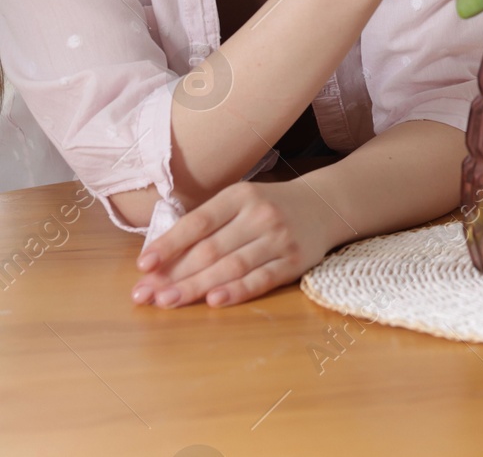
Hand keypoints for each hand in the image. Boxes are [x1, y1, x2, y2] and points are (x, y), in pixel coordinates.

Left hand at [129, 178, 338, 309]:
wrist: (325, 206)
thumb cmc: (268, 207)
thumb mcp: (239, 201)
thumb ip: (206, 223)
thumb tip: (159, 260)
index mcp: (241, 195)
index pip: (198, 222)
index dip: (169, 244)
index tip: (144, 265)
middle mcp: (261, 215)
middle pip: (211, 250)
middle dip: (174, 274)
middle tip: (145, 295)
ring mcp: (280, 238)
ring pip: (232, 267)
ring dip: (196, 287)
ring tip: (167, 302)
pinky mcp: (295, 261)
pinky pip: (262, 279)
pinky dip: (238, 291)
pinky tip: (214, 301)